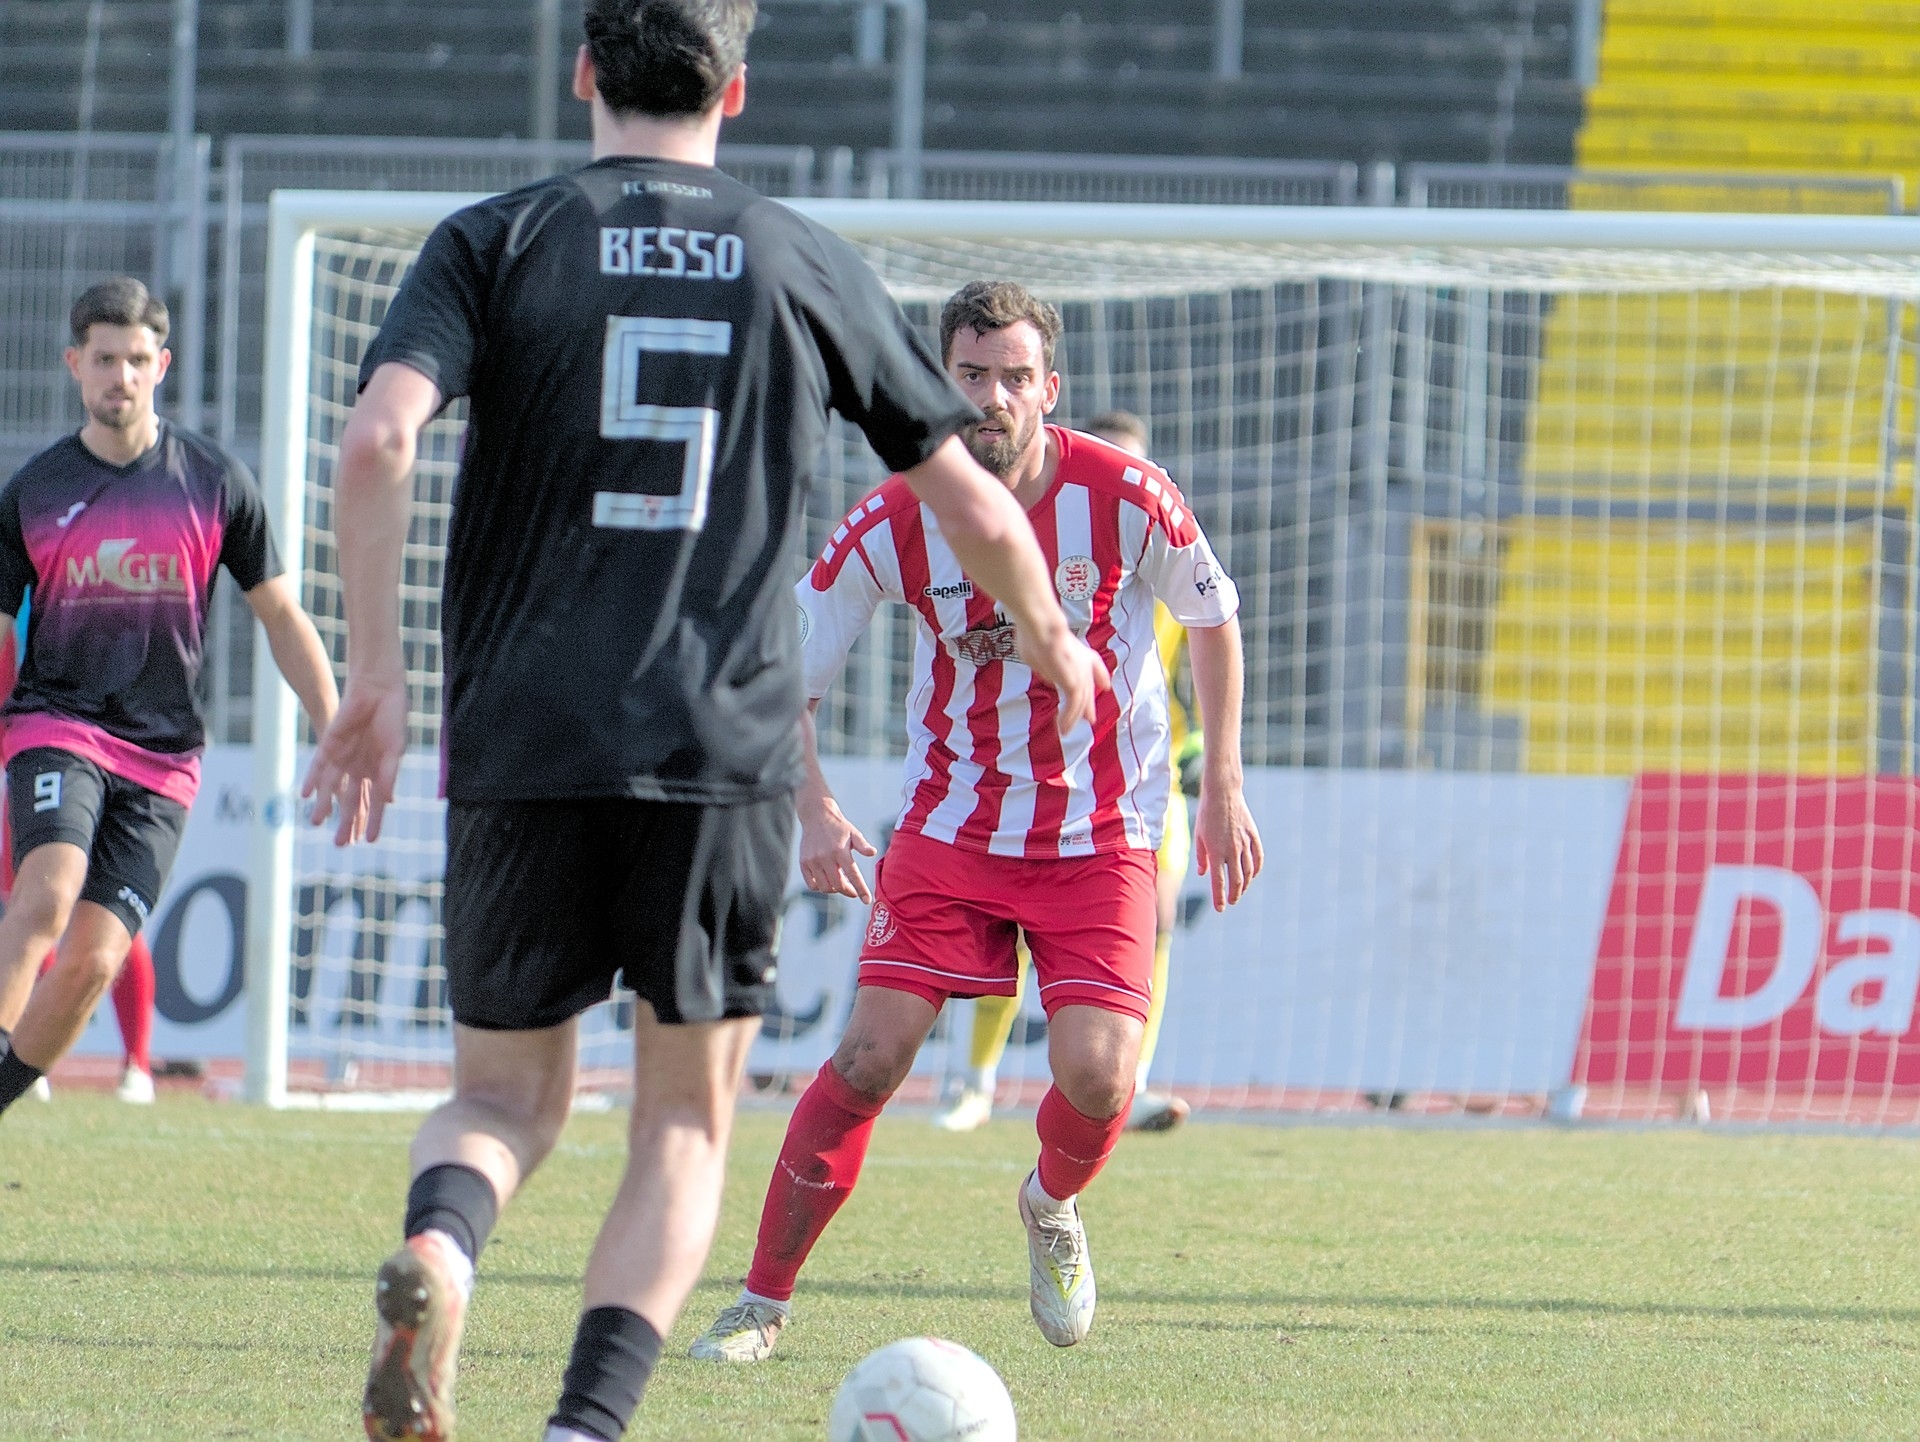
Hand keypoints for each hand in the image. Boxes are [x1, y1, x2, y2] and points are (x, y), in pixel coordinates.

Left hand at [302, 668, 406, 844]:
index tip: (370, 841)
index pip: (375, 802)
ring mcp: (343, 756)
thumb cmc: (393, 717)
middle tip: (340, 844)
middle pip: (350, 800)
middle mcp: (359, 767)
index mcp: (379, 770)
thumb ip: (389, 775)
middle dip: (345, 821)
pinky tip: (307, 794)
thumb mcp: (395, 750)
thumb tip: (387, 801)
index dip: (373, 821)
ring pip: (331, 787)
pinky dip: (312, 779)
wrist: (378, 689)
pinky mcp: (329, 744)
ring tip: (316, 823)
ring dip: (324, 805)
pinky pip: (317, 766)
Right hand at [798, 793, 876, 901]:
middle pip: (838, 885)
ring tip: (840, 882)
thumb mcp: (854, 833)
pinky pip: (812, 885)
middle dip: (848, 891)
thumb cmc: (839, 827)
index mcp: (840, 851)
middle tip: (853, 890)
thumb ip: (863, 845)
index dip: (861, 889)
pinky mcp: (804, 863)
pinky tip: (827, 881)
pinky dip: (821, 887)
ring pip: (825, 887)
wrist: (816, 816)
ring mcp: (813, 861)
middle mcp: (825, 857)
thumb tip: (873, 852)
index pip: (853, 875)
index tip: (867, 901)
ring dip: (834, 889)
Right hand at [1019, 625, 1110, 732]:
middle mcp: (1083, 661)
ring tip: (1068, 730)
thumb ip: (1045, 664)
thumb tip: (1048, 675)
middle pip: (1088, 686)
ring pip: (1080, 699)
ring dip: (1074, 716)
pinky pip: (1073, 706)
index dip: (1100, 675)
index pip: (1094, 664)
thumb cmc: (1035, 635)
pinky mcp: (1075, 685)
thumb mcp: (1037, 651)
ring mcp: (1080, 674)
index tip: (1105, 686)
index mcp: (1077, 649)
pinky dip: (1068, 718)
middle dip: (1088, 702)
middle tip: (1090, 717)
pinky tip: (1064, 729)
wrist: (1043, 630)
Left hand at [1194, 775, 1261, 910]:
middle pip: (1236, 881)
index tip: (1220, 908)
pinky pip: (1258, 858)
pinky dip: (1255, 870)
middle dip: (1234, 895)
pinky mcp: (1253, 836)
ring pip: (1248, 872)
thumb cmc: (1206, 815)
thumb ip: (1202, 857)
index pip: (1218, 881)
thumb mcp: (1198, 836)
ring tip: (1239, 891)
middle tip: (1231, 902)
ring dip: (1244, 885)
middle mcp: (1231, 849)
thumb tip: (1204, 874)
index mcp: (1215, 851)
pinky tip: (1251, 875)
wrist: (1223, 793)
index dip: (1219, 898)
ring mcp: (1244, 843)